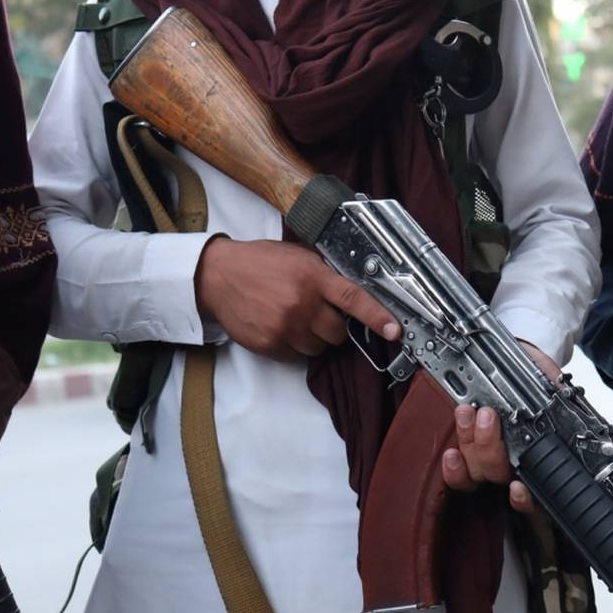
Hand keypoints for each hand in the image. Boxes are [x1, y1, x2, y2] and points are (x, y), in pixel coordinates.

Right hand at [193, 237, 398, 360]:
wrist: (218, 276)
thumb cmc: (259, 262)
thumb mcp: (297, 257)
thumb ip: (323, 274)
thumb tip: (352, 294)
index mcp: (312, 277)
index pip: (353, 299)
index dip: (377, 316)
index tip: (394, 330)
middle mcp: (302, 304)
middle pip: (338, 332)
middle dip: (333, 326)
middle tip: (318, 313)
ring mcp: (285, 327)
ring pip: (319, 348)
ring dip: (313, 337)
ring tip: (294, 318)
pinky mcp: (270, 345)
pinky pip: (296, 356)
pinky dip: (293, 345)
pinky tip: (279, 326)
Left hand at [440, 340, 559, 513]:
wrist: (514, 362)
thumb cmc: (532, 374)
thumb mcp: (546, 376)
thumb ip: (555, 389)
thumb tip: (560, 393)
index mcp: (541, 451)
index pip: (537, 493)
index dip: (525, 499)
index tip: (518, 487)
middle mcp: (517, 463)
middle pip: (501, 475)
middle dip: (490, 448)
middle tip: (488, 416)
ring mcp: (491, 460)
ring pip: (478, 471)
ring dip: (471, 444)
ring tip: (467, 414)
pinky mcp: (469, 454)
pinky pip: (461, 475)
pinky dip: (455, 468)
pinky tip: (452, 455)